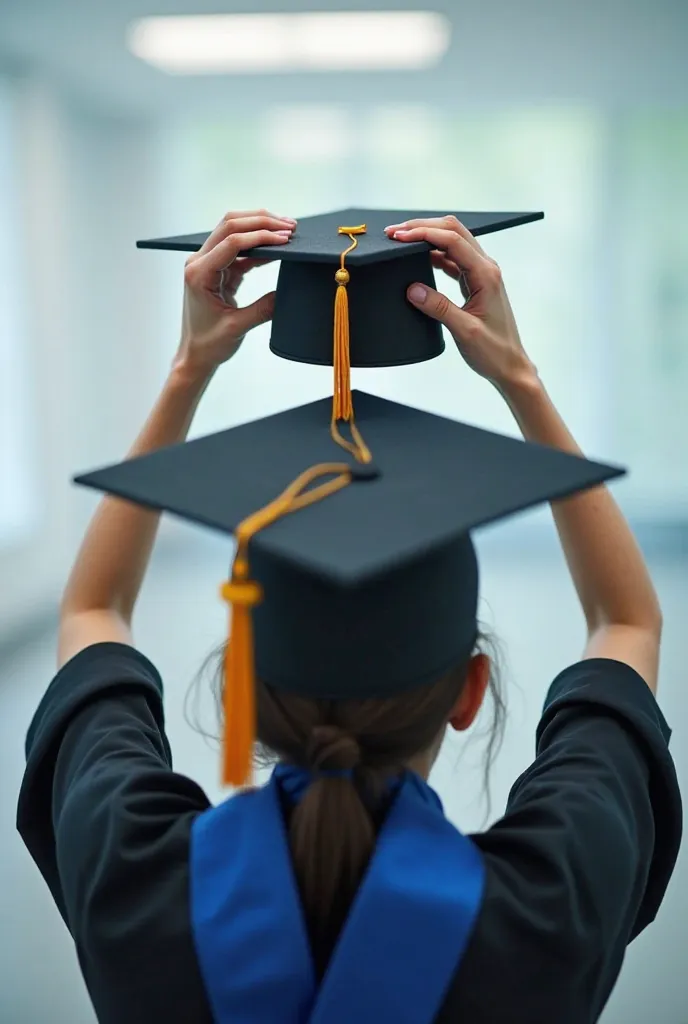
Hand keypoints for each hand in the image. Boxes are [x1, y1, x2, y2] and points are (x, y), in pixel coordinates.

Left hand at [174, 209, 296, 377]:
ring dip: (260, 228)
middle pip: (231, 226)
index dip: (261, 236)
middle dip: (261, 222)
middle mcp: (200, 262)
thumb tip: (285, 292)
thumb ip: (262, 309)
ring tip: (286, 230)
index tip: (285, 238)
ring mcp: (209, 263)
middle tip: (289, 226)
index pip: (232, 242)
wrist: (195, 355)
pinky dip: (259, 246)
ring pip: (234, 232)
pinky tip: (278, 247)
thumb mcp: (237, 328)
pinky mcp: (219, 270)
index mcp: (199, 273)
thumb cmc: (208, 344)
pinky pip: (240, 250)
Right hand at [385, 215, 536, 391]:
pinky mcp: (473, 283)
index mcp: (486, 275)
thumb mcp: (465, 331)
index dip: (423, 234)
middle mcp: (485, 268)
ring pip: (452, 242)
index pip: (452, 241)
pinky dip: (433, 255)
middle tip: (394, 233)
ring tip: (400, 242)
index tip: (399, 237)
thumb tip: (413, 288)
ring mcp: (480, 274)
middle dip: (423, 227)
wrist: (510, 365)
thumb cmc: (495, 351)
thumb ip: (439, 308)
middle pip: (453, 232)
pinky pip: (452, 260)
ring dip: (427, 238)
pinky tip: (416, 259)